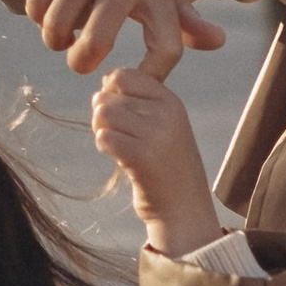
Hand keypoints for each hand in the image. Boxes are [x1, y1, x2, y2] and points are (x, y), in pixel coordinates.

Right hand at [30, 0, 226, 78]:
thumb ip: (188, 22)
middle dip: (80, 62)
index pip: (166, 46)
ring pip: (58, 23)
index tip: (130, 80)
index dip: (152, 75)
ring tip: (63, 37)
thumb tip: (219, 42)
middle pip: (97, 41)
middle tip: (80, 62)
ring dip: (55, 40)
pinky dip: (37, 16)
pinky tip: (49, 11)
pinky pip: (36, 2)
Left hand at [92, 58, 224, 256]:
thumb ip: (137, 102)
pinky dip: (104, 148)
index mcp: (170, 101)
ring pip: (103, 114)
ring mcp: (155, 133)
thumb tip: (102, 84)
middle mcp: (165, 112)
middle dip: (103, 115)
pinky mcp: (142, 156)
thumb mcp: (161, 126)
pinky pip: (104, 137)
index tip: (121, 115)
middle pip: (108, 95)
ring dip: (102, 131)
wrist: (183, 209)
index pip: (124, 75)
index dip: (111, 93)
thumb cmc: (165, 167)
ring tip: (118, 147)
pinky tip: (119, 160)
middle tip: (118, 137)